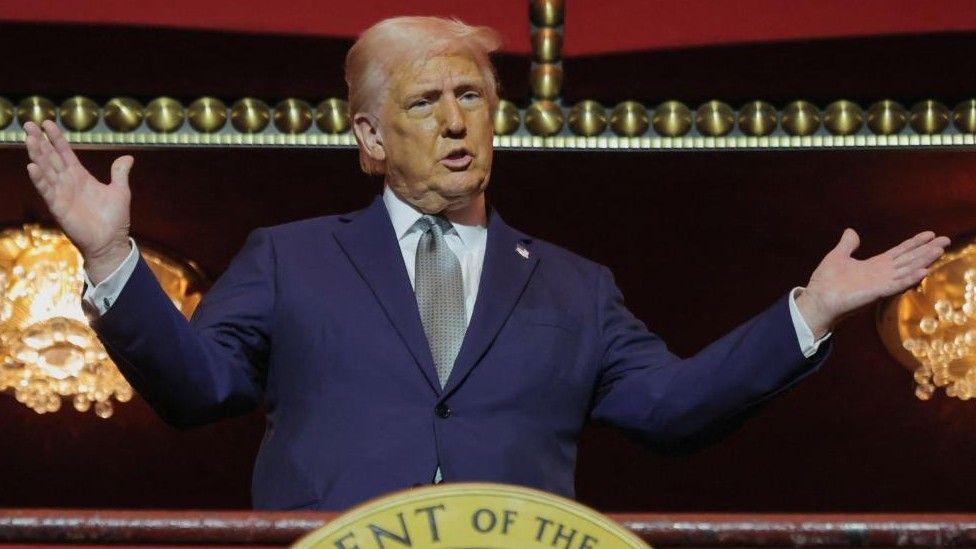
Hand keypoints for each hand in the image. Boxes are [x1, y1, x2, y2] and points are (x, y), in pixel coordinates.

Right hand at [24, 120, 133, 283]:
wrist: (111, 242)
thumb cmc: (114, 219)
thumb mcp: (120, 191)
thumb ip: (119, 173)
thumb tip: (128, 158)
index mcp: (80, 177)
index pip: (64, 153)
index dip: (56, 138)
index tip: (47, 123)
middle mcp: (67, 183)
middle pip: (50, 158)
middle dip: (40, 141)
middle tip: (29, 124)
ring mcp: (61, 194)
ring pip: (45, 171)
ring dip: (36, 155)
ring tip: (29, 139)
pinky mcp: (59, 207)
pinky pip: (47, 191)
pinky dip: (39, 179)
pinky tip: (32, 166)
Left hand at [796, 228, 949, 337]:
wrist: (818, 299)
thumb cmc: (826, 281)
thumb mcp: (837, 256)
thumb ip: (847, 245)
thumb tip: (851, 231)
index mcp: (874, 265)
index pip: (899, 252)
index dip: (914, 243)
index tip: (930, 234)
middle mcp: (882, 273)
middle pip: (909, 259)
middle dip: (927, 250)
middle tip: (946, 240)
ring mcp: (880, 283)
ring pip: (907, 270)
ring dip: (923, 260)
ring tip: (939, 251)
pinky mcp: (876, 292)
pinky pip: (896, 284)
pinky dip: (910, 278)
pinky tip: (923, 271)